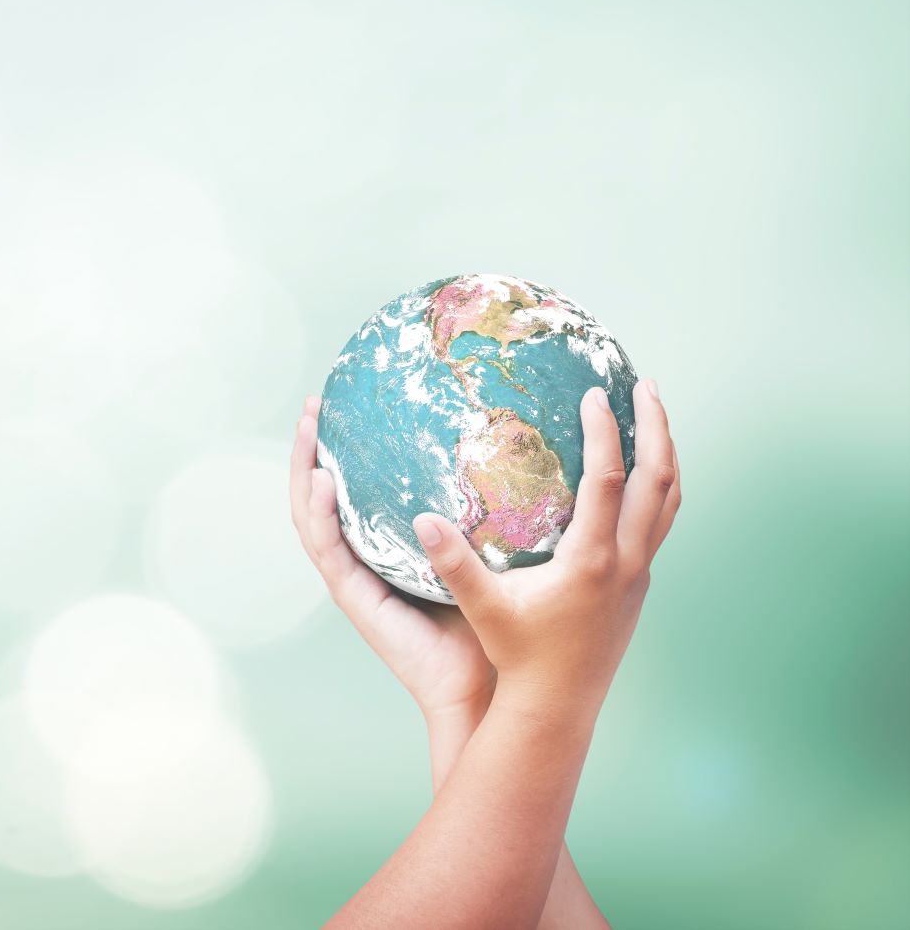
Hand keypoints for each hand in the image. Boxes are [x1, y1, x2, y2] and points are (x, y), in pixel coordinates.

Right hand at [290, 396, 495, 727]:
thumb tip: (512, 450)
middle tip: (313, 405)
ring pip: (314, 517)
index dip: (347, 453)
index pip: (359, 494)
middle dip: (313, 450)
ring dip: (303, 469)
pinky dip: (319, 513)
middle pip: (325, 498)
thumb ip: (490, 517)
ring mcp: (354, 580)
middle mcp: (366, 562)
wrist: (482, 693)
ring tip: (305, 427)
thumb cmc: (497, 633)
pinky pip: (329, 549)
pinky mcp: (354, 599)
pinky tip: (319, 480)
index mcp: (394, 553)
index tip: (348, 404)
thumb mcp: (497, 560)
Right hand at [412, 380, 680, 710]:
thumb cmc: (517, 657)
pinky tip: (637, 477)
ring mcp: (638, 574)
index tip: (595, 393)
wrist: (557, 708)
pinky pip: (659, 522)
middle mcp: (626, 562)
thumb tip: (423, 520)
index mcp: (591, 560)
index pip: (608, 480)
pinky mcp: (637, 585)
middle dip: (656, 427)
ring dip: (665, 454)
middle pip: (659, 479)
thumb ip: (453, 563)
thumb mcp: (482, 607)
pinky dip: (657, 487)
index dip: (605, 432)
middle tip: (643, 384)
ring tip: (652, 417)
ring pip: (668, 501)